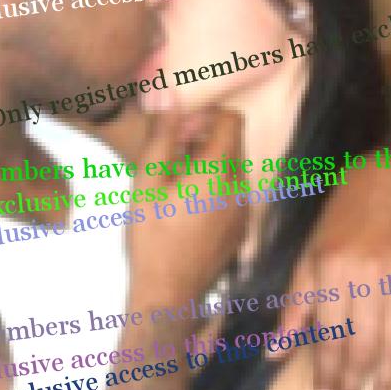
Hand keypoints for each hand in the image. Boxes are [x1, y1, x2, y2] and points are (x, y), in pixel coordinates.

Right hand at [128, 107, 245, 304]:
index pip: (231, 119)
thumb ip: (162, 136)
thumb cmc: (152, 237)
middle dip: (201, 141)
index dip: (204, 116)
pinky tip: (183, 210)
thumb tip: (170, 95)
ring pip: (230, 171)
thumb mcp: (147, 182)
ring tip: (172, 186)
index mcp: (219, 171)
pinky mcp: (240, 230)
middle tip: (167, 159)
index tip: (177, 132)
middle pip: (231, 145)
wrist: (169, 295)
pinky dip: (212, 191)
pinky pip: (231, 195)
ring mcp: (243, 211)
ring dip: (205, 167)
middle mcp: (240, 187)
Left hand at [275, 160, 390, 389]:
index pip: (329, 339)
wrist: (388, 178)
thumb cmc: (338, 224)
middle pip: (363, 346)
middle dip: (356, 388)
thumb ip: (294, 309)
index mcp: (331, 273)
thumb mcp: (307, 260)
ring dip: (387, 382)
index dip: (327, 377)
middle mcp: (368, 276)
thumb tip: (273, 355)